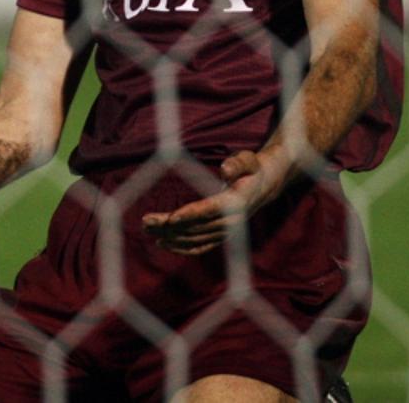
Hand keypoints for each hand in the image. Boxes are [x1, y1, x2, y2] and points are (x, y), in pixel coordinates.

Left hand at [140, 149, 289, 254]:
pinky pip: (199, 247)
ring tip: (147, 229)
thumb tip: (225, 169)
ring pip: (194, 239)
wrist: (262, 187)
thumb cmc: (250, 169)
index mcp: (237, 202)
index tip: (172, 218)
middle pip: (197, 227)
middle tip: (146, 222)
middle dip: (170, 226)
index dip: (192, 215)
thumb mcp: (248, 161)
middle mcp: (232, 222)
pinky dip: (180, 248)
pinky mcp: (219, 237)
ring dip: (170, 237)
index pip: (212, 210)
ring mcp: (225, 232)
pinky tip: (162, 244)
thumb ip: (237, 163)